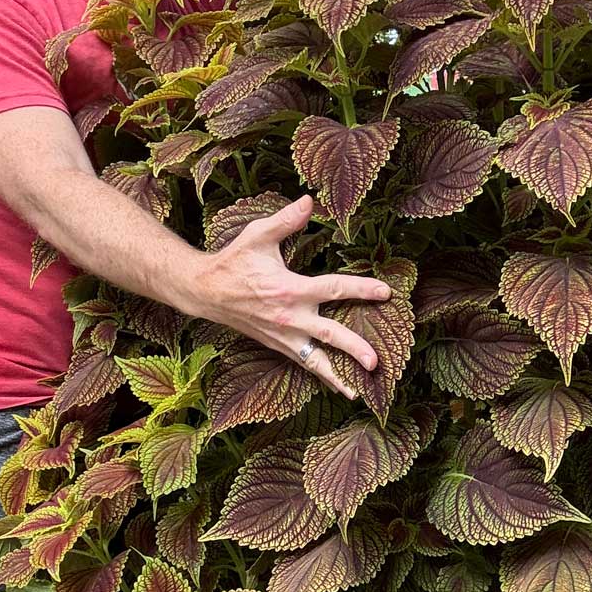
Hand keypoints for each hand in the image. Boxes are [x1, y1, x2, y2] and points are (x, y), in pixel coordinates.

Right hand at [191, 194, 391, 398]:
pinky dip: (321, 374)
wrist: (205, 292)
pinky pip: (304, 363)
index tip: (386, 292)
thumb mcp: (257, 235)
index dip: (362, 290)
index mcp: (289, 289)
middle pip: (329, 335)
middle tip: (375, 362)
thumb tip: (309, 200)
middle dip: (354, 349)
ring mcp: (283, 336)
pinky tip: (338, 386)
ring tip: (358, 392)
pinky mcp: (278, 345)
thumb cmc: (233, 261)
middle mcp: (289, 317)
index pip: (334, 288)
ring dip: (337, 376)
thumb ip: (286, 220)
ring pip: (315, 360)